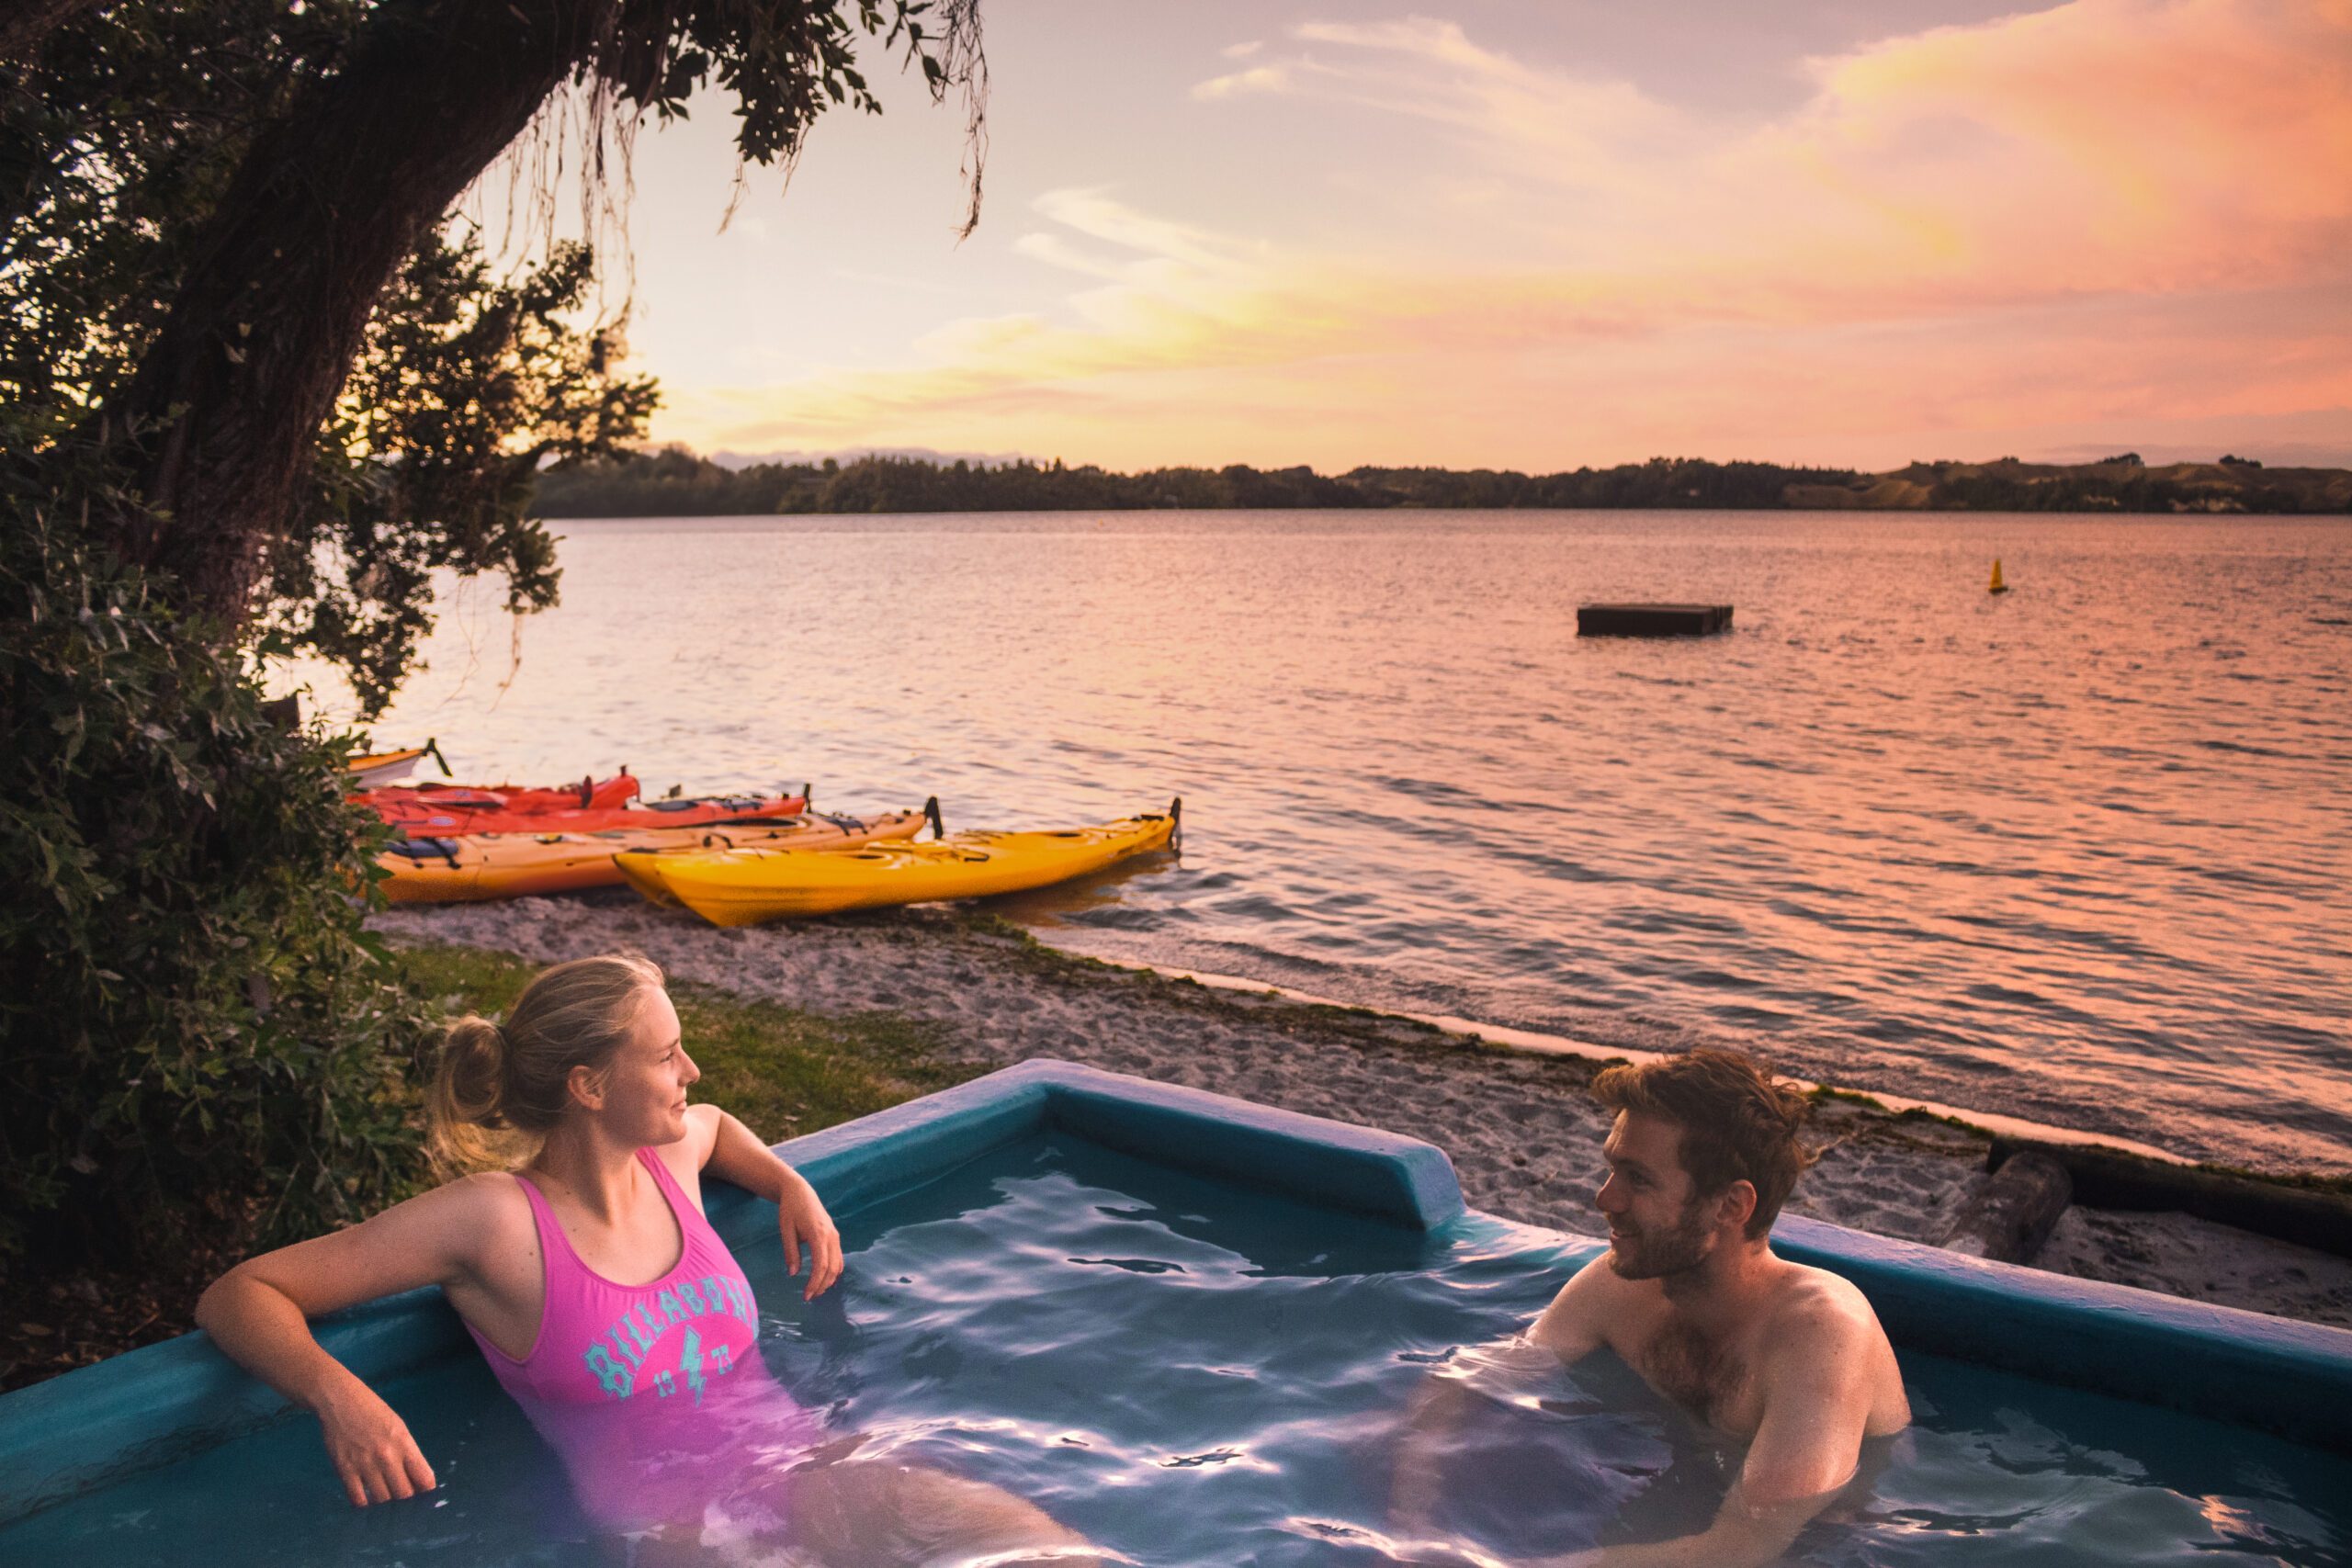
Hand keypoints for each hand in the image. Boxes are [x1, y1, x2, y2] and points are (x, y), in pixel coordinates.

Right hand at [316, 1381, 435, 1506]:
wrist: (340, 1400)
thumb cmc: (372, 1412)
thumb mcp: (398, 1427)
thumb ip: (407, 1453)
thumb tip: (417, 1479)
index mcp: (404, 1443)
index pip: (424, 1478)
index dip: (426, 1492)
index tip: (425, 1497)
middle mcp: (387, 1456)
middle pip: (404, 1494)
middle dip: (407, 1503)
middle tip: (404, 1504)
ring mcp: (365, 1464)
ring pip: (382, 1500)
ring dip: (386, 1505)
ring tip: (386, 1502)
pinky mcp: (345, 1470)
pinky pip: (358, 1498)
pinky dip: (364, 1504)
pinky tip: (366, 1500)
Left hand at [778, 1173, 843, 1299]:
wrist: (800, 1191)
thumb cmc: (790, 1209)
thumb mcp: (786, 1230)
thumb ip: (791, 1252)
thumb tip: (793, 1274)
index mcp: (818, 1234)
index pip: (821, 1265)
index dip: (815, 1283)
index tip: (806, 1296)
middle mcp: (831, 1236)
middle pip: (832, 1268)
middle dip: (822, 1285)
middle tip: (809, 1297)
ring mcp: (835, 1236)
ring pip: (838, 1265)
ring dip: (828, 1280)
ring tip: (815, 1290)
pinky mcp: (834, 1236)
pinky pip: (838, 1258)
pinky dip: (833, 1271)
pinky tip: (824, 1279)